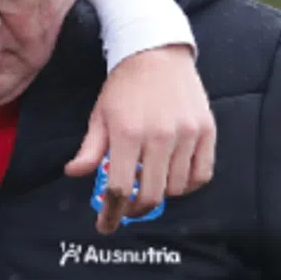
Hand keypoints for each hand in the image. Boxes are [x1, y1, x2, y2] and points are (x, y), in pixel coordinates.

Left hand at [65, 43, 215, 232]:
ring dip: (160, 194)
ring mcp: (187, 134)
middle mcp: (160, 136)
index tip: (105, 226)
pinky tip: (173, 179)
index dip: (110, 213)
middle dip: (134, 210)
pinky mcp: (206, 131)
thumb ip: (89, 148)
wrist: (156, 53)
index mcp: (127, 133)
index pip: (118, 187)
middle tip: (125, 209)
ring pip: (176, 187)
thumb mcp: (99, 115)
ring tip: (147, 184)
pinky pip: (202, 174)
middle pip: (150, 194)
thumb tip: (74, 174)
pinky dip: (188, 185)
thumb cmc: (123, 86)